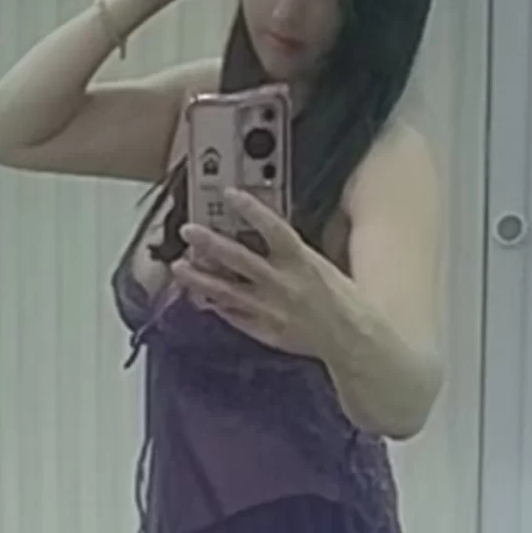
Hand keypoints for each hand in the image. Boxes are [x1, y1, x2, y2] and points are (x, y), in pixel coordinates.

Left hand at [172, 190, 340, 358]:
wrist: (352, 339)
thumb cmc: (342, 301)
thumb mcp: (322, 265)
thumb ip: (292, 253)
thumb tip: (267, 236)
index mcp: (302, 261)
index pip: (272, 228)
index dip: (250, 209)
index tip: (229, 194)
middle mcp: (282, 283)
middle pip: (239, 258)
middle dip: (210, 243)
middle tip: (188, 230)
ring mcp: (269, 308)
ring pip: (227, 291)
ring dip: (200, 278)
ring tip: (179, 267)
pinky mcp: (264, 330)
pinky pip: (234, 316)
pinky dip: (217, 306)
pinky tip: (200, 298)